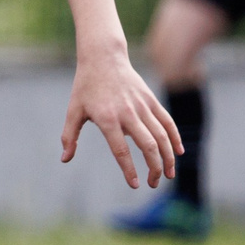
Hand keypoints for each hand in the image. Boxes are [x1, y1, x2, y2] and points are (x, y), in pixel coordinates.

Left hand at [58, 47, 180, 188]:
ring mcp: (142, 106)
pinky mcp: (151, 100)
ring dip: (168, 157)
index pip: (121, 150)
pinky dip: (174, 138)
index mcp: (107, 118)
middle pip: (147, 145)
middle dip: (154, 168)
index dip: (129, 169)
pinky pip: (167, 122)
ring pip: (162, 136)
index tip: (135, 184)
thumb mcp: (73, 110)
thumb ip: (69, 136)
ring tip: (168, 174)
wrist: (103, 59)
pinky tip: (178, 152)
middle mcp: (128, 113)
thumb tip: (65, 159)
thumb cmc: (85, 87)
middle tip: (153, 183)